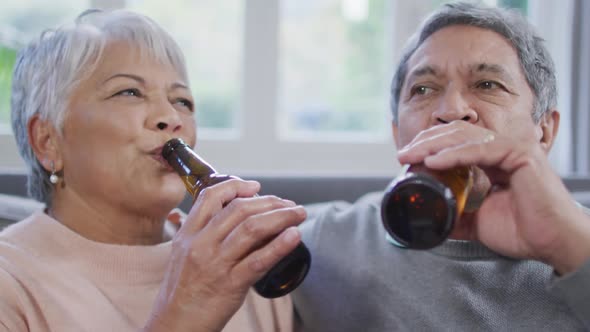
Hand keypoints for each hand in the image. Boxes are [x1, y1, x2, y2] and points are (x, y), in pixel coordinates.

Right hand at [145, 179, 305, 331]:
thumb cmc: (184, 291)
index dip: (236, 186)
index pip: (211, 196)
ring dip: (281, 217)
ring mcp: (215, 263)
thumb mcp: (186, 255)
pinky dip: (280, 245)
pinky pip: (259, 260)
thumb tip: (245, 219)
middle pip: (239, 209)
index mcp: (188, 234)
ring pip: (252, 229)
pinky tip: (294, 236)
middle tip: (288, 203)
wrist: (175, 325)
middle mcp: (200, 244)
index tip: (256, 186)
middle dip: (269, 201)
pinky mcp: (230, 284)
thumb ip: (208, 235)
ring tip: (298, 214)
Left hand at [397, 121, 589, 273]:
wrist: (551, 243)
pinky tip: (433, 161)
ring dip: (432, 144)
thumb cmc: (523, 230)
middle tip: (403, 155)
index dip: (429, 145)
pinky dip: (453, 154)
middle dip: (425, 141)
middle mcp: (501, 148)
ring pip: (464, 136)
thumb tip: (432, 221)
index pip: (455, 141)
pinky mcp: (520, 154)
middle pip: (455, 133)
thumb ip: (457, 216)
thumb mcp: (478, 222)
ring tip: (410, 155)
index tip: (405, 158)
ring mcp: (512, 147)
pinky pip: (480, 149)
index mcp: (492, 158)